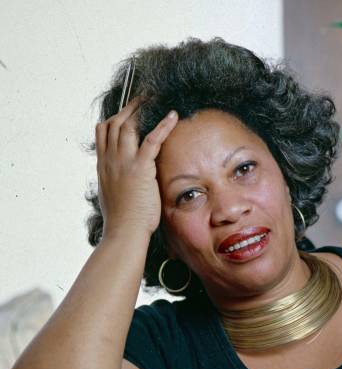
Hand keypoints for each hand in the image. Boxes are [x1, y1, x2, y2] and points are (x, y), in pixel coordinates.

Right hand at [95, 96, 178, 237]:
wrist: (124, 231)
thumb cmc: (122, 220)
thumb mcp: (113, 196)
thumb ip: (117, 183)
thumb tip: (123, 182)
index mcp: (103, 166)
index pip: (103, 131)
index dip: (115, 118)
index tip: (127, 111)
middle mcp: (109, 159)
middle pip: (115, 122)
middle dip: (129, 107)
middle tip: (143, 98)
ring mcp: (123, 162)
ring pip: (128, 125)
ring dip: (142, 109)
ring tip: (155, 99)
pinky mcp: (139, 168)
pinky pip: (151, 140)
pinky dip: (162, 125)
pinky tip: (172, 115)